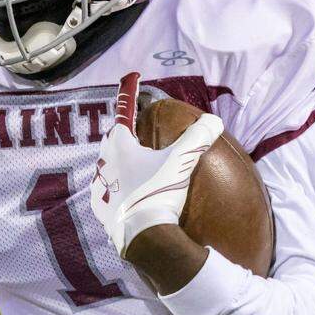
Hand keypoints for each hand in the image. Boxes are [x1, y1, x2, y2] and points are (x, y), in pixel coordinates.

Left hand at [89, 72, 223, 257]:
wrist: (143, 237)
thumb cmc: (159, 192)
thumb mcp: (181, 161)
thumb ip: (197, 137)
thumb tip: (214, 119)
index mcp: (120, 145)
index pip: (124, 111)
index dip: (130, 93)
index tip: (133, 78)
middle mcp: (105, 162)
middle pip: (113, 140)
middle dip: (124, 133)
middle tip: (137, 131)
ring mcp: (100, 188)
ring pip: (108, 166)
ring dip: (119, 163)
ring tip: (134, 166)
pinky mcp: (100, 210)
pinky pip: (107, 193)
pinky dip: (117, 190)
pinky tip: (127, 196)